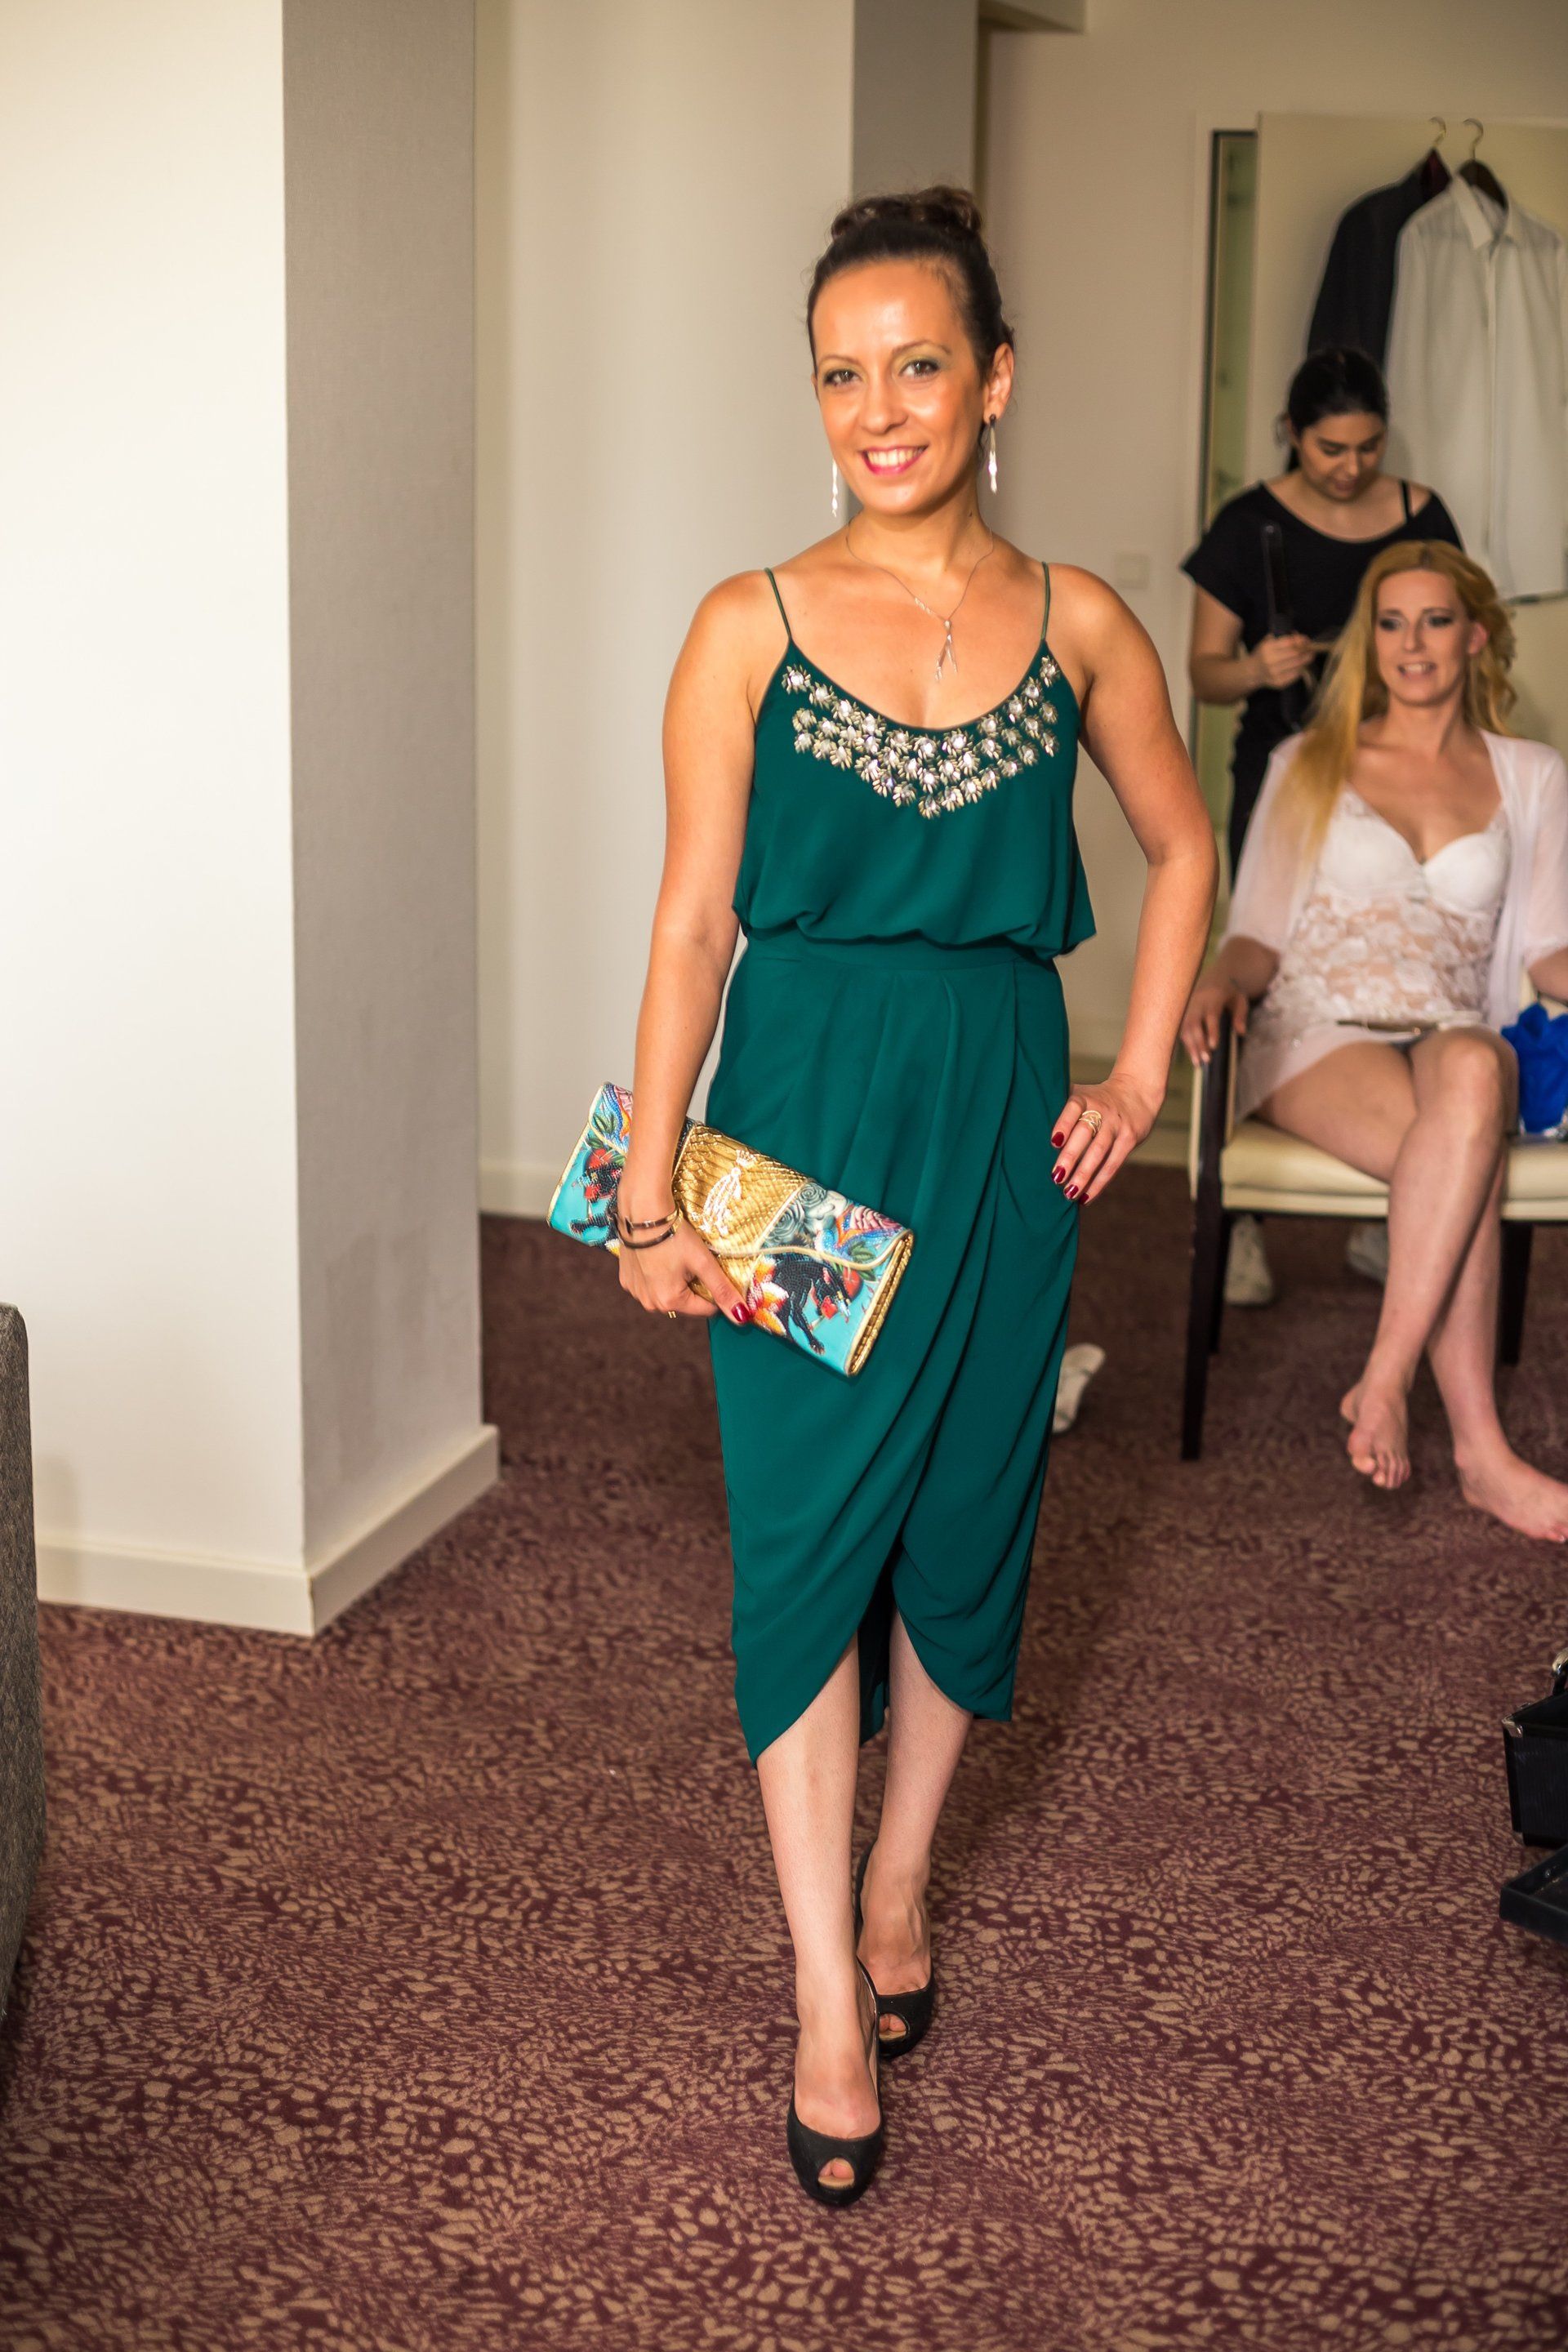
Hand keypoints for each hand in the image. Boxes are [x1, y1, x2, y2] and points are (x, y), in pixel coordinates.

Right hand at [616, 1209, 751, 1323]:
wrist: (642, 1212)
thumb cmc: (674, 1235)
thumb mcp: (703, 1262)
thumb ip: (722, 1290)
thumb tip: (741, 1316)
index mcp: (670, 1301)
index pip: (705, 1309)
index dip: (713, 1291)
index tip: (710, 1269)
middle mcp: (650, 1303)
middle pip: (684, 1302)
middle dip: (691, 1286)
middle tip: (690, 1260)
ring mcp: (636, 1293)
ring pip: (666, 1294)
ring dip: (674, 1282)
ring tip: (673, 1257)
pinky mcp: (626, 1280)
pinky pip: (649, 1285)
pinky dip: (656, 1275)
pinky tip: (658, 1257)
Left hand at [1049, 1074, 1159, 1207]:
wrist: (1137, 1093)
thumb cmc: (1096, 1100)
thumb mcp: (1081, 1095)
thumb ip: (1059, 1106)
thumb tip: (1025, 1124)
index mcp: (1084, 1098)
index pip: (1073, 1108)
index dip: (1063, 1123)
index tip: (1053, 1142)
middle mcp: (1102, 1110)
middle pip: (1085, 1133)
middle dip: (1071, 1156)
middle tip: (1056, 1177)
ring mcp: (1117, 1125)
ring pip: (1099, 1152)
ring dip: (1084, 1174)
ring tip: (1069, 1193)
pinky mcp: (1129, 1139)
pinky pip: (1113, 1164)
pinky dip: (1099, 1183)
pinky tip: (1086, 1197)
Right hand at [1180, 975, 1249, 1065]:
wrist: (1215, 977)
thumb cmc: (1230, 992)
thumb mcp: (1241, 1000)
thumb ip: (1241, 1015)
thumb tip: (1241, 1032)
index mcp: (1213, 997)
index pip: (1211, 1015)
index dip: (1211, 1031)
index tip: (1213, 1046)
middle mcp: (1198, 1002)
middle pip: (1195, 1024)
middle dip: (1199, 1043)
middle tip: (1207, 1059)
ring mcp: (1189, 1007)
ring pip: (1185, 1028)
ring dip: (1191, 1046)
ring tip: (1197, 1063)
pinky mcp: (1184, 1013)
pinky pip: (1182, 1029)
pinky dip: (1187, 1043)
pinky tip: (1193, 1056)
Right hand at [1250, 632, 1313, 690]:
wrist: (1251, 673)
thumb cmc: (1262, 655)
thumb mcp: (1267, 642)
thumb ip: (1282, 638)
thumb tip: (1298, 636)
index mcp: (1267, 648)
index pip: (1289, 643)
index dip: (1300, 640)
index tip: (1306, 640)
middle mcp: (1270, 661)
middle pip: (1295, 654)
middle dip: (1306, 650)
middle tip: (1312, 649)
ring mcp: (1274, 673)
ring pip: (1297, 665)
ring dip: (1306, 660)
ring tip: (1309, 656)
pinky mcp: (1279, 683)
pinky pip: (1296, 675)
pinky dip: (1301, 669)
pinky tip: (1302, 665)